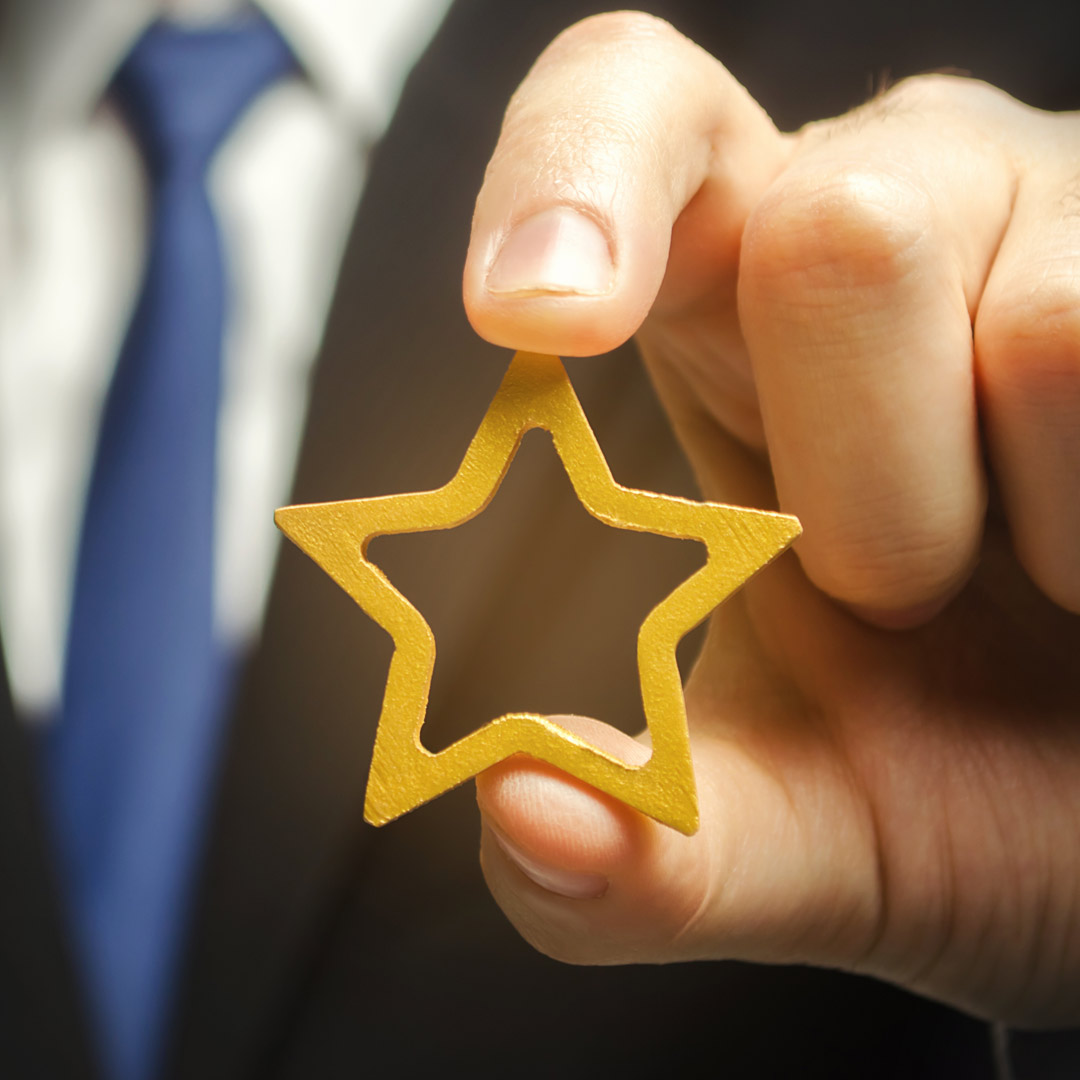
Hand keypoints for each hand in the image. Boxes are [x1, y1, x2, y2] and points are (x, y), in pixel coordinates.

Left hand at [462, 13, 1079, 1024]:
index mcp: (730, 307)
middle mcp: (889, 213)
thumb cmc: (953, 781)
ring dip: (1018, 522)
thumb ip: (646, 855)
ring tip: (1043, 584)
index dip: (570, 181)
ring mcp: (1059, 221)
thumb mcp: (789, 832)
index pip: (627, 118)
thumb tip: (518, 814)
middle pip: (832, 233)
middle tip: (902, 591)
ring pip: (1039, 320)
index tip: (532, 321)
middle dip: (868, 487)